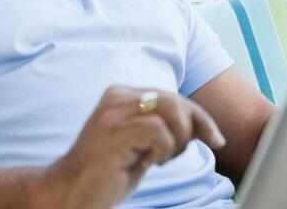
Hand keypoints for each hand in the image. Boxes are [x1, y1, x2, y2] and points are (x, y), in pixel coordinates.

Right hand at [41, 86, 226, 208]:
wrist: (71, 190)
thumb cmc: (107, 172)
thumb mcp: (141, 144)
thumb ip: (163, 129)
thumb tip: (202, 127)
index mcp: (122, 95)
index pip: (172, 96)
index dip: (199, 117)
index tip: (215, 139)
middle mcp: (117, 96)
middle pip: (175, 100)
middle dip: (194, 128)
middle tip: (179, 154)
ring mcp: (114, 111)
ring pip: (171, 110)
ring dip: (176, 141)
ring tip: (159, 158)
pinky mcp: (115, 130)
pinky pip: (159, 131)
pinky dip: (163, 151)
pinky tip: (147, 162)